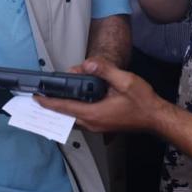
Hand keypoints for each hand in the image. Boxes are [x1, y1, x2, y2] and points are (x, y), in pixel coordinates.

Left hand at [37, 58, 166, 133]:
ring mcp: (97, 127)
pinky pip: (80, 120)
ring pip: (72, 120)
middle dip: (51, 106)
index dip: (48, 102)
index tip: (36, 97)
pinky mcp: (101, 126)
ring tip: (51, 99)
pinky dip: (72, 112)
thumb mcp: (125, 81)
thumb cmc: (143, 102)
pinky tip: (71, 104)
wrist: (155, 117)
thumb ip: (104, 71)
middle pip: (65, 116)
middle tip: (39, 97)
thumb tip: (87, 64)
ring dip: (61, 110)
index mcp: (95, 114)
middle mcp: (93, 124)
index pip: (65, 108)